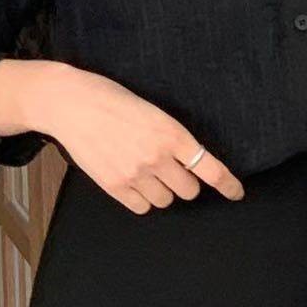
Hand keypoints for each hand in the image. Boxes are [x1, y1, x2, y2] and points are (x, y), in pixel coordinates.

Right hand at [0, 60, 244, 213]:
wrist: (69, 104)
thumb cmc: (111, 100)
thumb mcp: (151, 111)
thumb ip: (171, 137)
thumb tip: (189, 163)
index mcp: (171, 133)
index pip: (209, 167)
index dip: (227, 184)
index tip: (236, 193)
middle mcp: (156, 156)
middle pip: (189, 190)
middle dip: (184, 183)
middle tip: (171, 170)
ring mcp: (135, 174)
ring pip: (166, 201)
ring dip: (162, 191)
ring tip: (145, 171)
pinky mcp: (114, 185)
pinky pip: (142, 207)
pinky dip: (142, 199)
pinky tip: (132, 180)